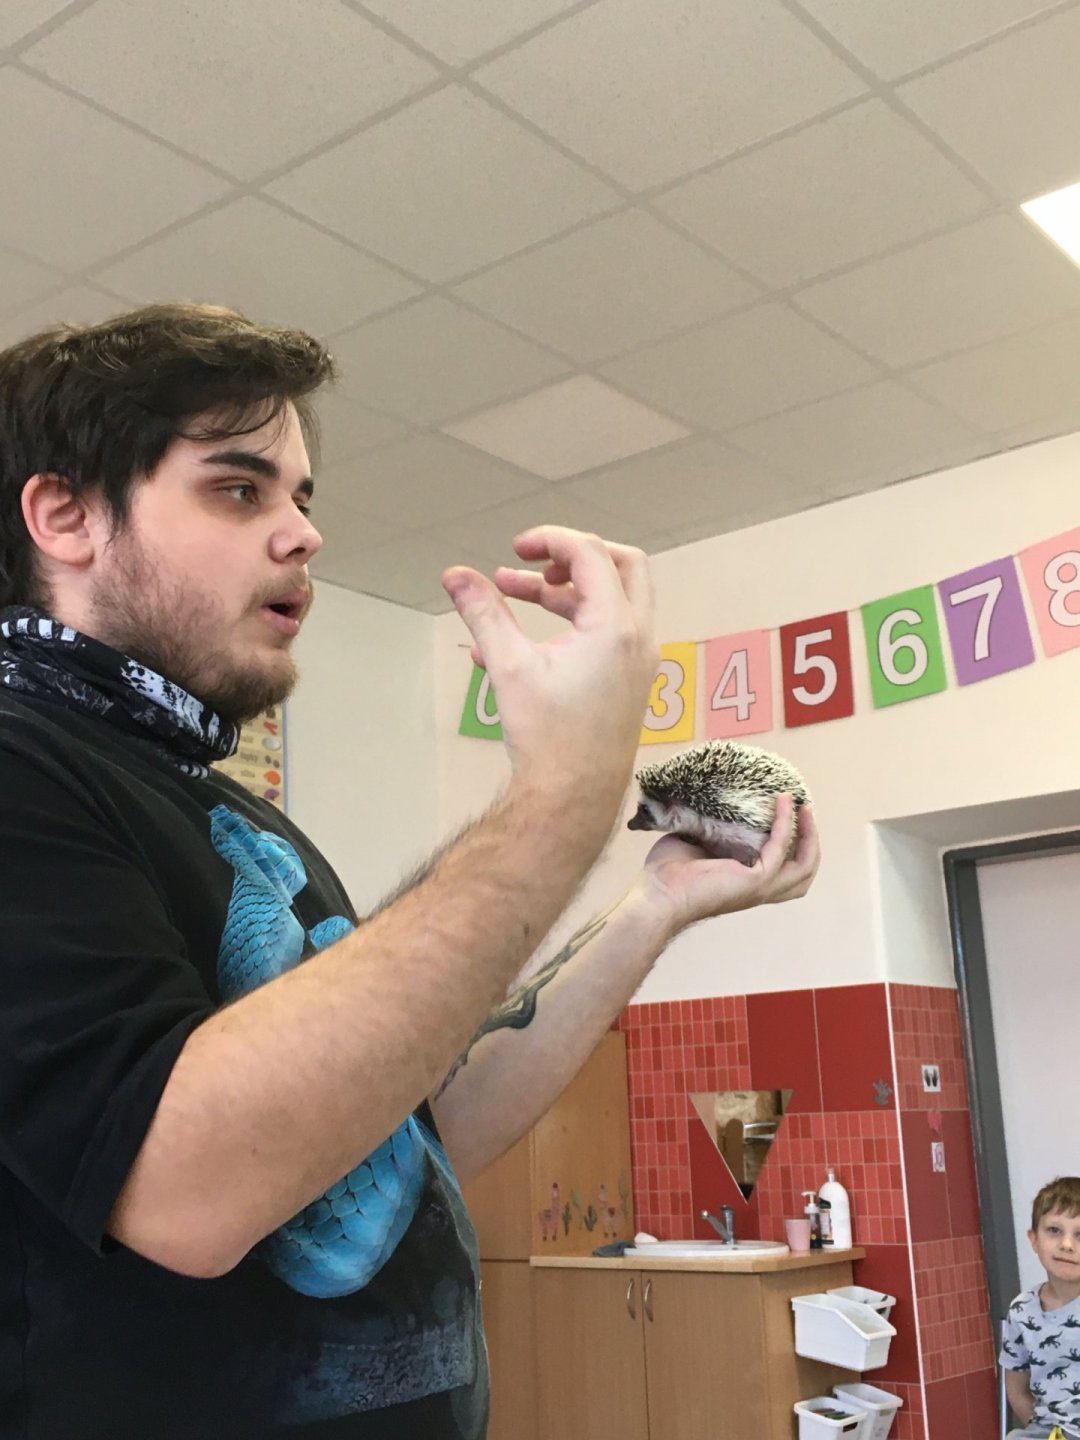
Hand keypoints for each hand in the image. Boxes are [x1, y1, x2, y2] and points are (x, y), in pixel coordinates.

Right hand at [443, 527, 657, 799]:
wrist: (572, 798)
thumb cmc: (547, 737)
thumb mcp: (509, 666)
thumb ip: (484, 613)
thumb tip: (454, 575)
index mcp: (616, 626)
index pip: (590, 554)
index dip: (550, 539)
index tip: (514, 549)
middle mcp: (638, 638)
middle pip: (622, 566)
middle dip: (575, 556)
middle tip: (536, 562)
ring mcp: (639, 662)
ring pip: (611, 602)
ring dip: (564, 591)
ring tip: (510, 591)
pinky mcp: (629, 682)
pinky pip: (604, 635)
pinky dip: (570, 624)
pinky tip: (514, 643)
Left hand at [631, 795, 819, 939]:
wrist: (657, 894)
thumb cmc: (668, 873)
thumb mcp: (698, 843)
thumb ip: (715, 830)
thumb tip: (718, 804)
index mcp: (746, 883)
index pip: (784, 871)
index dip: (795, 846)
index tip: (792, 815)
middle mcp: (759, 889)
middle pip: (803, 873)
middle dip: (811, 841)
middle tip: (806, 811)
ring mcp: (760, 887)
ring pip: (803, 866)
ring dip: (809, 834)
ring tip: (803, 806)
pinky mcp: (756, 879)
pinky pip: (780, 846)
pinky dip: (785, 823)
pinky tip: (782, 802)